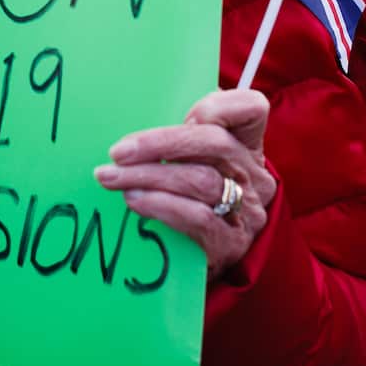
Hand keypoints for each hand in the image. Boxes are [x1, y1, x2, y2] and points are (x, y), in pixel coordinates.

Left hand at [94, 89, 277, 279]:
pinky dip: (160, 205)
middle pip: (214, 142)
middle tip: (118, 152)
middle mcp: (252, 174)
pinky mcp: (230, 242)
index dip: (221, 106)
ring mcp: (246, 209)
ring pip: (200, 180)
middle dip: (159, 144)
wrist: (202, 259)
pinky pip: (197, 217)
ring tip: (113, 178)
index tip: (184, 114)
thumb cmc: (190, 199)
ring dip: (149, 176)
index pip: (251, 109)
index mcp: (246, 144)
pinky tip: (135, 201)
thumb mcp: (194, 163)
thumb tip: (137, 130)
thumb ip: (179, 140)